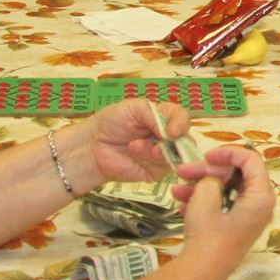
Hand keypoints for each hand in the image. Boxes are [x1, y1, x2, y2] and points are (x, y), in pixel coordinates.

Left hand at [77, 99, 192, 185]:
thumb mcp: (136, 108)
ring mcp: (162, 155)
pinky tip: (135, 152)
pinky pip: (163, 167)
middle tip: (164, 139)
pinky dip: (150, 159)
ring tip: (135, 145)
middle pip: (186, 140)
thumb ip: (158, 116)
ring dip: (157, 150)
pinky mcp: (155, 172)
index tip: (173, 131)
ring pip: (175, 155)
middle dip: (175, 141)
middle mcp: (167, 137)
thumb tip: (175, 132)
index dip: (181, 123)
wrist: (93, 144)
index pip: (182, 118)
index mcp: (164, 118)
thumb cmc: (112, 122)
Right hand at [176, 144, 274, 263]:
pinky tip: (180, 205)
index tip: (207, 155)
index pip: (251, 160)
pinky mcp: (235, 227)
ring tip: (175, 189)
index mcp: (261, 196)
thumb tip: (214, 177)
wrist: (202, 272)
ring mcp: (247, 217)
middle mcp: (259, 206)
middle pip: (236, 175)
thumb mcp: (206, 197)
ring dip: (199, 187)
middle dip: (207, 171)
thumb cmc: (208, 234)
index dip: (228, 152)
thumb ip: (212, 178)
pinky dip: (202, 202)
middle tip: (183, 170)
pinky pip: (221, 206)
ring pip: (225, 191)